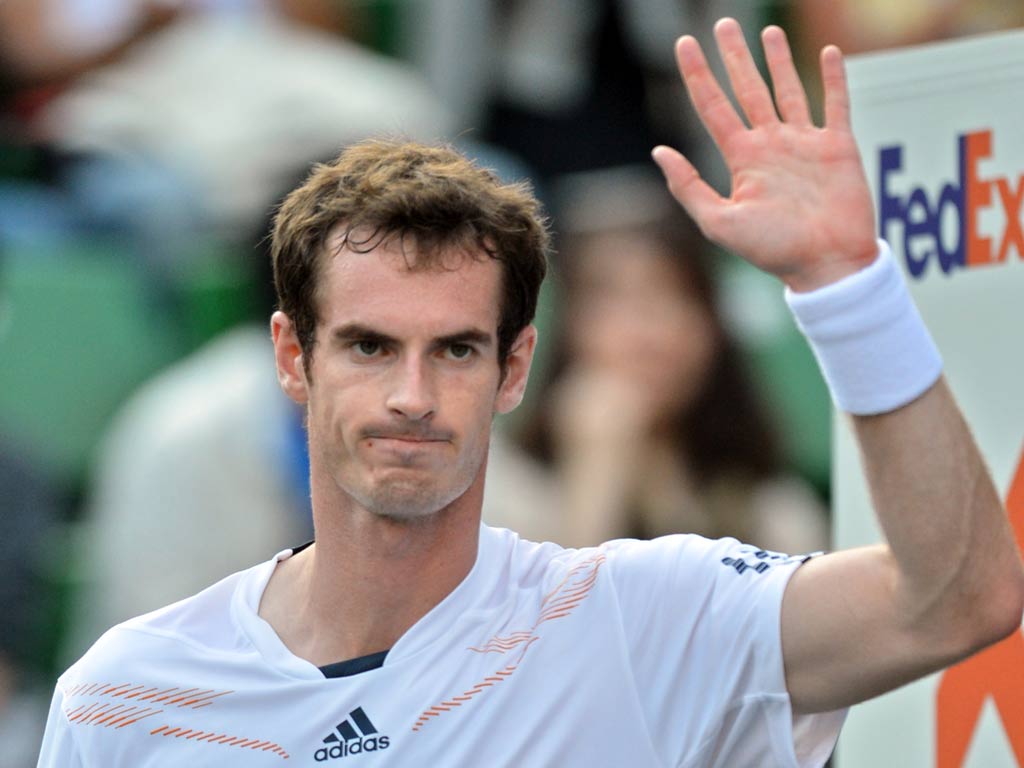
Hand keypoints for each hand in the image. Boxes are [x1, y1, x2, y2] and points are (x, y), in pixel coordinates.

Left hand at [653, 19, 877, 291]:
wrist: (825, 265)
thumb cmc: (772, 251)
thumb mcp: (720, 222)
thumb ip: (689, 187)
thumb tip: (658, 150)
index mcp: (742, 160)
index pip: (713, 106)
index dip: (698, 75)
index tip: (684, 44)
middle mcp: (770, 145)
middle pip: (748, 89)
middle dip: (734, 57)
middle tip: (723, 23)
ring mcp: (804, 143)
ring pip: (787, 90)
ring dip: (777, 60)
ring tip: (766, 33)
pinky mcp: (838, 146)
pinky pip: (835, 104)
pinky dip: (832, 79)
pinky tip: (827, 52)